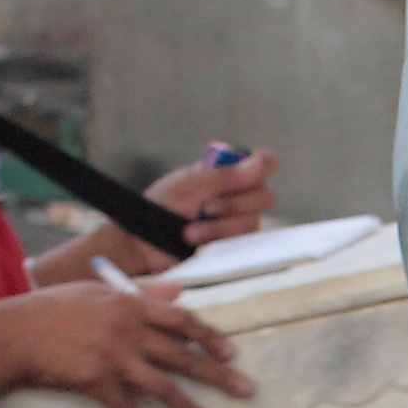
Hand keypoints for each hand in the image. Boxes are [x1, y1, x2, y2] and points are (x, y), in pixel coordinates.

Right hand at [0, 270, 242, 407]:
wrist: (13, 333)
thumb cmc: (52, 309)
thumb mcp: (98, 291)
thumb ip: (141, 293)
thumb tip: (178, 291)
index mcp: (130, 305)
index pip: (181, 319)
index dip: (209, 336)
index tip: (232, 351)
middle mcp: (128, 330)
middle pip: (182, 354)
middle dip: (218, 374)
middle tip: (246, 391)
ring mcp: (113, 357)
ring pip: (163, 387)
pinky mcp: (96, 382)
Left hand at [150, 147, 279, 250]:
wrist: (143, 243)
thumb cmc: (160, 208)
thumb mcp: (191, 185)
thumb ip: (227, 175)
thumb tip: (262, 161)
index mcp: (226, 173)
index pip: (263, 163)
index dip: (261, 167)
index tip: (245, 176)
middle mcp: (236, 196)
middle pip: (265, 196)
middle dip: (234, 204)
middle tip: (206, 207)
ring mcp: (235, 222)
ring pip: (253, 222)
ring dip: (220, 227)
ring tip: (190, 231)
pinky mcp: (232, 246)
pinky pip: (244, 243)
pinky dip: (218, 240)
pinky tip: (199, 242)